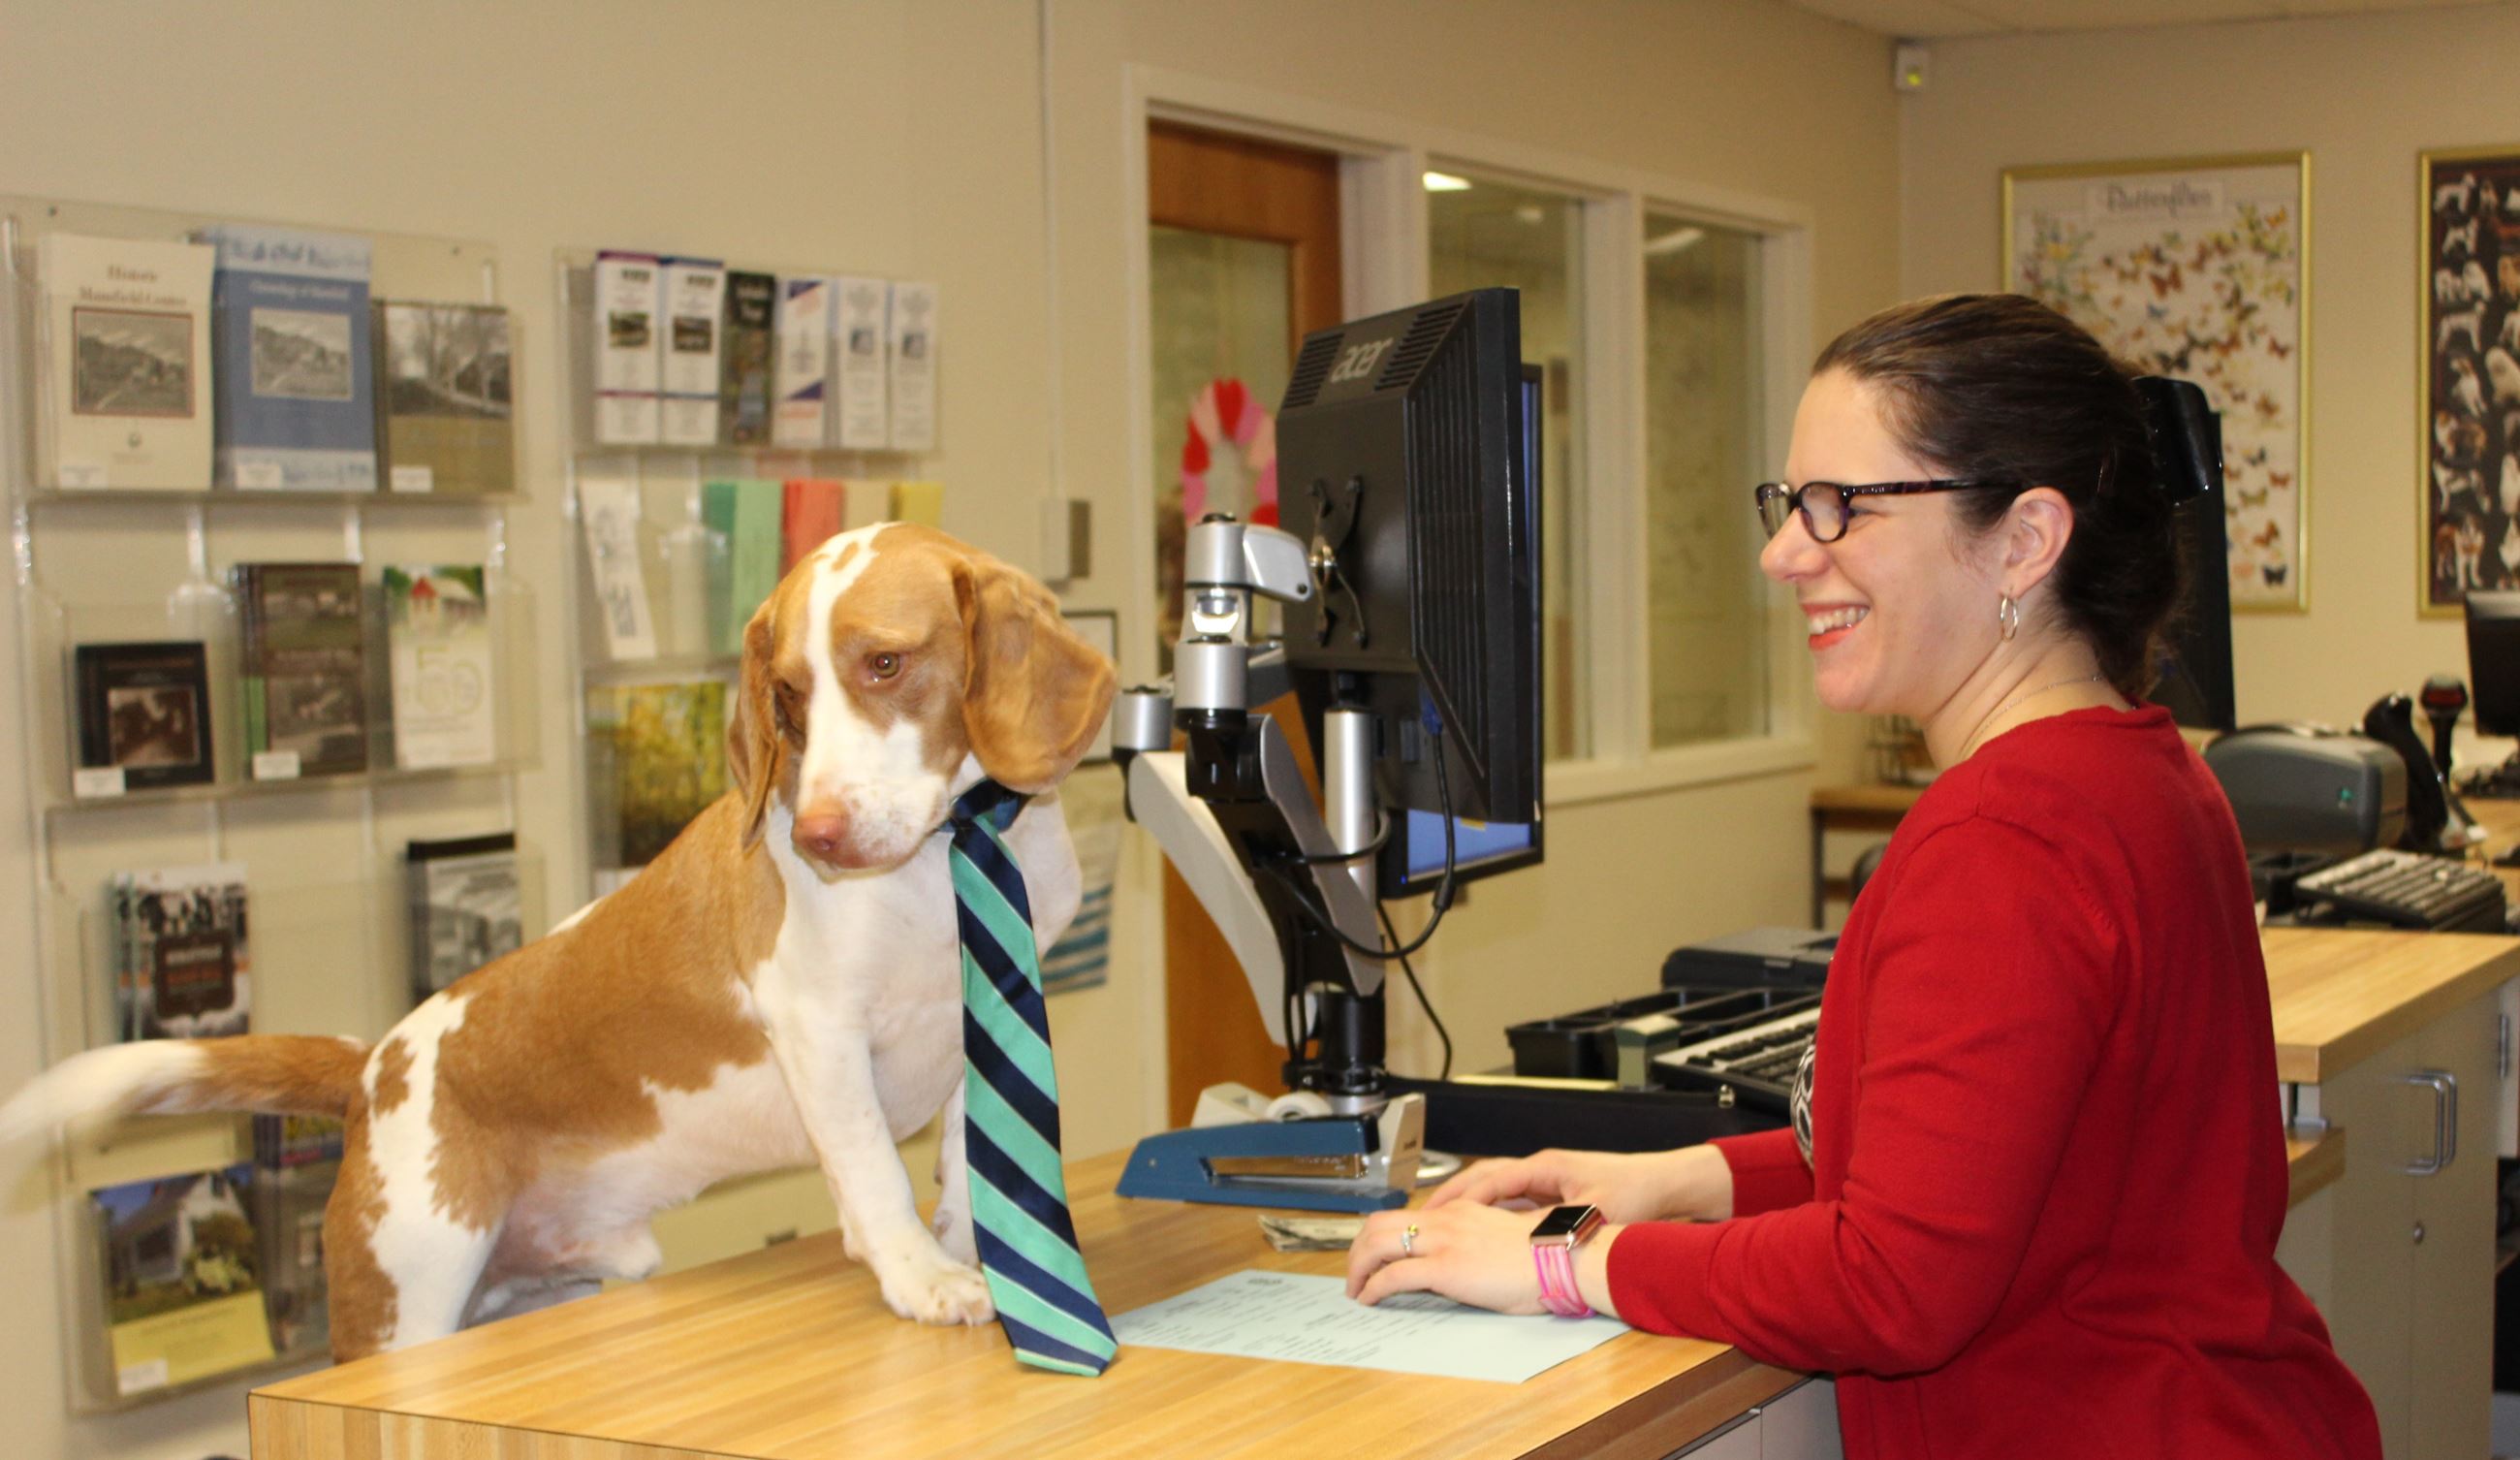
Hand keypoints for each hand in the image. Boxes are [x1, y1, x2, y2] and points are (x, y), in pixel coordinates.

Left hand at [1345, 1202, 1555, 1311]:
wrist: (1561, 1258)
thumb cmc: (1542, 1256)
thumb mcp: (1499, 1238)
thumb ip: (1473, 1241)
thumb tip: (1458, 1261)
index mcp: (1460, 1210)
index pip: (1406, 1216)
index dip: (1382, 1236)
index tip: (1375, 1255)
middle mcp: (1445, 1219)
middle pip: (1380, 1223)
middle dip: (1358, 1249)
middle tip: (1355, 1272)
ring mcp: (1443, 1242)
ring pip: (1378, 1244)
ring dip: (1358, 1267)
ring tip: (1356, 1288)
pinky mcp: (1445, 1267)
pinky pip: (1394, 1275)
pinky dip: (1374, 1287)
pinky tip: (1370, 1298)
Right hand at [1423, 1146, 1732, 1223]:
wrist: (1667, 1184)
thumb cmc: (1634, 1192)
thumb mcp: (1591, 1213)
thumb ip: (1554, 1224)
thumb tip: (1520, 1242)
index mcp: (1544, 1166)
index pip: (1490, 1179)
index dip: (1458, 1198)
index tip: (1433, 1215)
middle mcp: (1541, 1168)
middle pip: (1484, 1177)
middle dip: (1451, 1196)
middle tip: (1422, 1218)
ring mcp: (1547, 1178)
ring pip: (1495, 1187)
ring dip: (1468, 1202)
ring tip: (1441, 1223)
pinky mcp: (1555, 1192)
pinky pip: (1512, 1200)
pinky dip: (1491, 1211)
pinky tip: (1480, 1231)